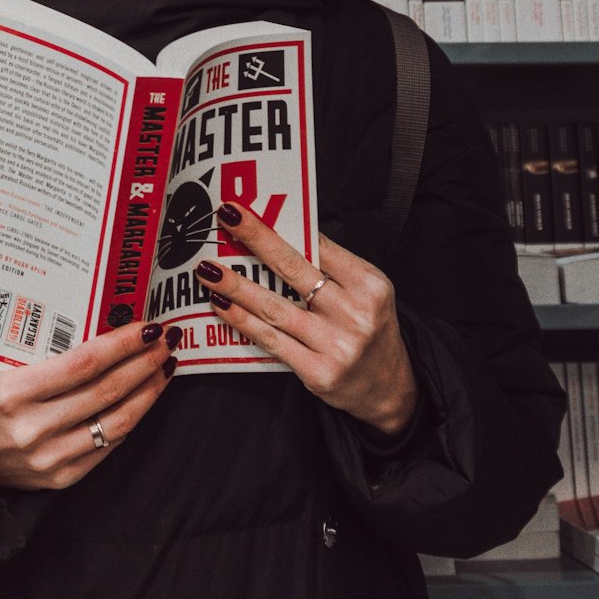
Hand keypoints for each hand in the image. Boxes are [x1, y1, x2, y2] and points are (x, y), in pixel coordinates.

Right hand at [0, 322, 180, 493]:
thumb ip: (42, 348)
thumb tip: (100, 319)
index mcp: (12, 391)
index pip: (82, 363)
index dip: (122, 344)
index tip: (147, 327)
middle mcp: (32, 427)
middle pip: (106, 389)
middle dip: (144, 361)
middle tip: (167, 339)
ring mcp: (49, 457)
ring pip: (117, 420)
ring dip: (149, 390)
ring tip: (164, 366)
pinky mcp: (63, 477)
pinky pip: (110, 445)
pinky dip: (133, 418)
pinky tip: (144, 398)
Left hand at [196, 202, 418, 435]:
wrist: (390, 389)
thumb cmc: (369, 328)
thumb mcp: (366, 292)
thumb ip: (331, 267)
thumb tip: (279, 232)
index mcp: (369, 285)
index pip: (319, 247)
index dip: (281, 227)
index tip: (246, 210)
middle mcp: (355, 313)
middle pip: (294, 269)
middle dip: (256, 239)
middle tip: (225, 218)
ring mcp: (337, 346)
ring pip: (275, 307)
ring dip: (236, 286)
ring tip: (208, 270)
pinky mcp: (319, 373)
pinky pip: (271, 340)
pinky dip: (242, 321)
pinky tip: (221, 305)